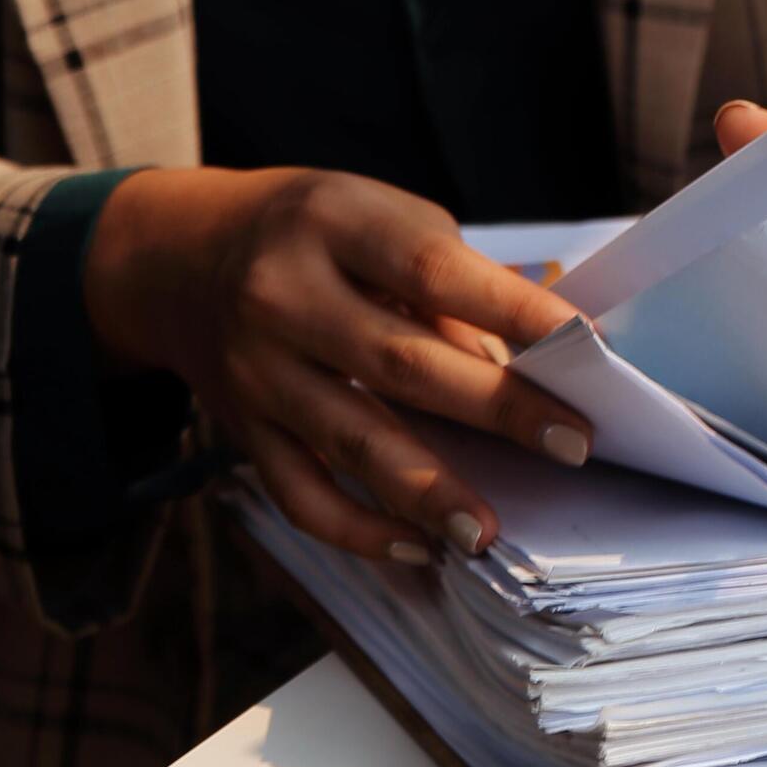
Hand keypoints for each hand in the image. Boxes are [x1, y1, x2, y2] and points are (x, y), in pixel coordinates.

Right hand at [83, 167, 593, 565]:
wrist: (182, 256)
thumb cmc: (318, 234)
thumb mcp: (380, 219)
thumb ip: (451, 284)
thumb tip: (531, 361)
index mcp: (335, 225)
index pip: (434, 270)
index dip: (513, 308)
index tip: (584, 344)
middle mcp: (285, 296)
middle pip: (401, 362)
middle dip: (495, 408)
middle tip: (573, 443)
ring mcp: (256, 368)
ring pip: (349, 439)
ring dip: (425, 490)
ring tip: (486, 531)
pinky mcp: (241, 427)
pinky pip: (298, 492)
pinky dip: (357, 529)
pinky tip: (417, 546)